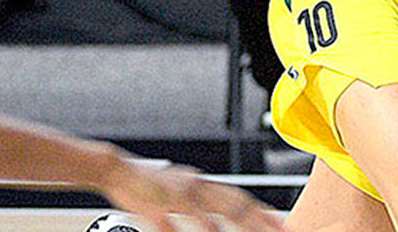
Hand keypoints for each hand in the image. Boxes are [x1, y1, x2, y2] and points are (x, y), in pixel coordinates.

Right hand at [102, 158, 281, 231]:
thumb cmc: (142, 187)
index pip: (240, 199)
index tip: (281, 225)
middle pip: (238, 204)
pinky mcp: (167, 200)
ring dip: (242, 226)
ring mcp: (185, 192)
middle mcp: (199, 185)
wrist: (116, 170)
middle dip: (262, 221)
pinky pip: (191, 218)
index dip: (262, 213)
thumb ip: (186, 214)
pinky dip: (206, 228)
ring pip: (222, 211)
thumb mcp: (171, 201)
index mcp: (202, 185)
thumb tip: (197, 229)